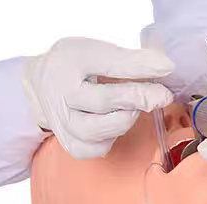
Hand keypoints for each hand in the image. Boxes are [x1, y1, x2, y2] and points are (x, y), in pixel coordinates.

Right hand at [22, 38, 173, 158]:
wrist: (40, 87)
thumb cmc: (74, 68)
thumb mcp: (97, 52)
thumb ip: (129, 60)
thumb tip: (165, 67)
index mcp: (69, 61)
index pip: (109, 64)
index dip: (141, 66)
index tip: (167, 67)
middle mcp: (61, 94)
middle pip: (105, 102)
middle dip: (139, 98)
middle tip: (160, 95)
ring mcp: (64, 124)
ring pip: (105, 129)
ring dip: (125, 119)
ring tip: (129, 107)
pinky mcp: (71, 145)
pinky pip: (101, 148)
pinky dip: (113, 137)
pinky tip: (111, 123)